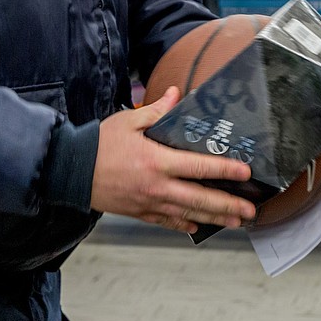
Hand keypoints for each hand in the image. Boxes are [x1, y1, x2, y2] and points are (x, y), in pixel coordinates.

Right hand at [90, 87, 256, 233]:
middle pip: (200, 198)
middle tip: (250, 209)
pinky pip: (167, 221)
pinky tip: (198, 226)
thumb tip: (176, 95)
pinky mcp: (139, 213)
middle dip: (228, 205)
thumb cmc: (99, 145)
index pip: (199, 167)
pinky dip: (184, 224)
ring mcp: (149, 203)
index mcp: (156, 161)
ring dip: (214, 218)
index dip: (225, 170)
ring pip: (188, 213)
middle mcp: (157, 186)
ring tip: (236, 221)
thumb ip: (156, 111)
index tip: (245, 172)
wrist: (70, 171)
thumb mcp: (128, 121)